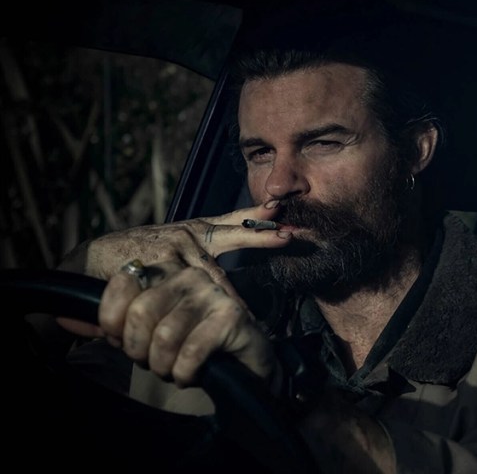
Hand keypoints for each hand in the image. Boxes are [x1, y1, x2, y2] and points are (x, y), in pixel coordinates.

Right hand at [55, 201, 291, 336]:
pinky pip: (186, 287)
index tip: (279, 208)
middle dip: (262, 236)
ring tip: (255, 300)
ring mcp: (174, 246)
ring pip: (213, 272)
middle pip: (233, 235)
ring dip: (232, 289)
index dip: (258, 216)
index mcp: (195, 231)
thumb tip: (229, 282)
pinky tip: (213, 312)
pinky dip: (200, 302)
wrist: (92, 262)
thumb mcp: (172, 250)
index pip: (232, 221)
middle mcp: (188, 234)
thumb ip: (199, 260)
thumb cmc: (136, 258)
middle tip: (288, 237)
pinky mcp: (158, 261)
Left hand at [95, 259, 278, 386]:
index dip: (113, 322)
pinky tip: (193, 375)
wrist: (245, 364)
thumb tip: (62, 316)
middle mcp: (190, 275)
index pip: (122, 284)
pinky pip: (191, 352)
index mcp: (167, 270)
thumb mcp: (144, 332)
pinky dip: (185, 374)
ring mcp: (213, 293)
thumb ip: (109, 323)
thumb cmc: (191, 346)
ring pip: (164, 335)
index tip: (124, 340)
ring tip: (174, 370)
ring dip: (164, 366)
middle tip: (152, 362)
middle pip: (140, 312)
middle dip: (139, 350)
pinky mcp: (232, 316)